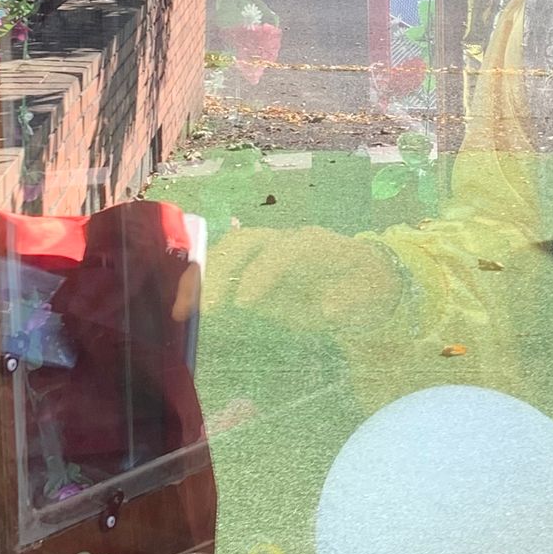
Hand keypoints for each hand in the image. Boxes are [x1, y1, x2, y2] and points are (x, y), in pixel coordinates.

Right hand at [199, 223, 400, 331]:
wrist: (362, 280)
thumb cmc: (367, 285)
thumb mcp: (370, 293)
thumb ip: (350, 300)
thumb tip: (328, 309)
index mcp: (314, 244)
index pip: (284, 250)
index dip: (263, 272)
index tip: (245, 303)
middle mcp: (285, 242)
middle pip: (246, 243)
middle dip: (221, 269)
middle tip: (203, 307)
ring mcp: (265, 253)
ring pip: (227, 253)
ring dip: (203, 278)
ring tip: (182, 312)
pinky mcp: (253, 271)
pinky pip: (222, 271)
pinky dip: (202, 287)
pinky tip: (184, 310)